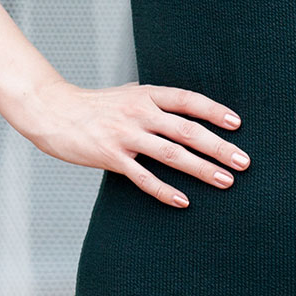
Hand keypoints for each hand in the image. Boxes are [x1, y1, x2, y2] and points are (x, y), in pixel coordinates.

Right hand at [13, 78, 247, 208]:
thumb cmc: (94, 105)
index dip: (214, 111)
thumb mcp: (128, 94)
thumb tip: (186, 111)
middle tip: (243, 162)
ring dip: (201, 169)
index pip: (188, 100)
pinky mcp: (111, 157)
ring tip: (225, 181)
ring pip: (171, 154)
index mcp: (146, 95)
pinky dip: (165, 190)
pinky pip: (143, 177)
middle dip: (219, 147)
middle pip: (187, 130)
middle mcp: (139, 113)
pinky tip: (184, 201)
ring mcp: (125, 136)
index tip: (237, 124)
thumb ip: (155, 102)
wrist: (53, 111)